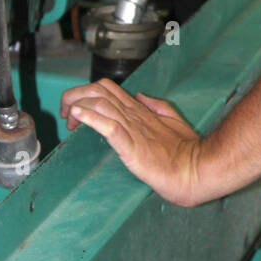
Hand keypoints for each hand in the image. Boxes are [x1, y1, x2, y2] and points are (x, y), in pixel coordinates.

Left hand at [59, 78, 200, 205]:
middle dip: (75, 95)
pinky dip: (90, 118)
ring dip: (78, 105)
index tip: (76, 110)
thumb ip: (157, 106)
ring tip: (68, 117)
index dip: (87, 93)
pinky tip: (77, 116)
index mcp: (141, 110)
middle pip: (98, 90)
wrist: (195, 170)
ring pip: (100, 103)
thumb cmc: (187, 151)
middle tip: (66, 114)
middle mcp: (134, 115)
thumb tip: (140, 96)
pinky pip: (108, 126)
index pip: (108, 89)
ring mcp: (133, 129)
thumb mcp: (174, 121)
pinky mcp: (131, 145)